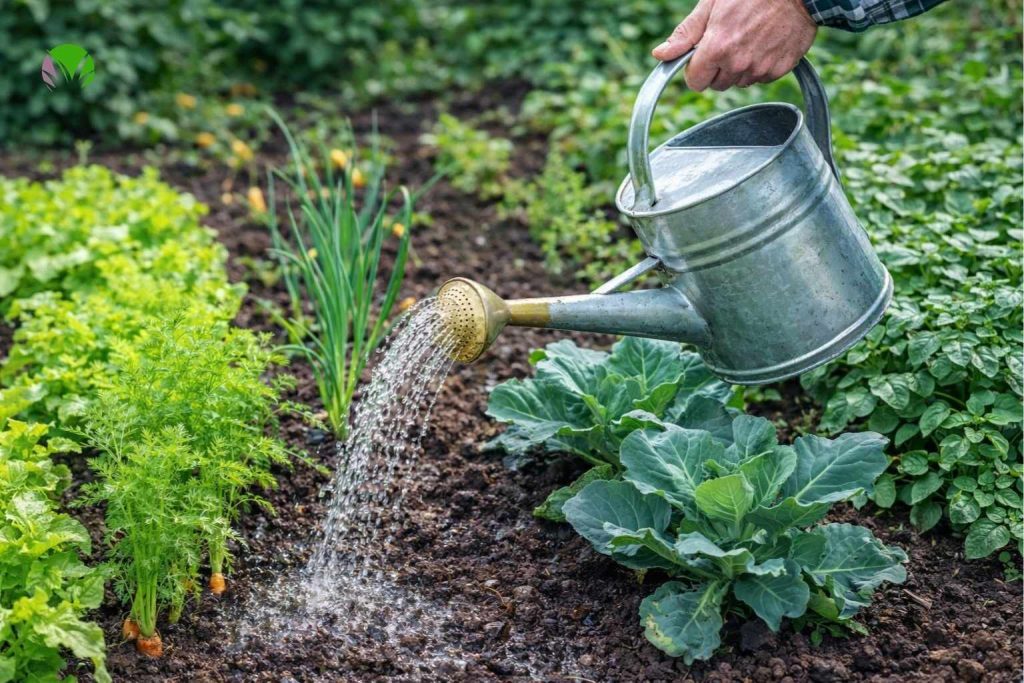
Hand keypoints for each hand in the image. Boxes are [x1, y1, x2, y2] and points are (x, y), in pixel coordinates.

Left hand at [652, 0, 816, 91]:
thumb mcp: (711, 5)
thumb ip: (686, 34)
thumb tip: (660, 54)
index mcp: (717, 48)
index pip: (695, 82)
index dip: (696, 70)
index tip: (702, 58)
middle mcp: (738, 63)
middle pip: (717, 85)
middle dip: (717, 69)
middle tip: (728, 42)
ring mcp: (760, 68)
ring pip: (739, 82)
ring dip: (739, 67)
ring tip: (749, 39)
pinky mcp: (779, 70)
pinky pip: (761, 78)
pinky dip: (760, 65)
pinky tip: (765, 43)